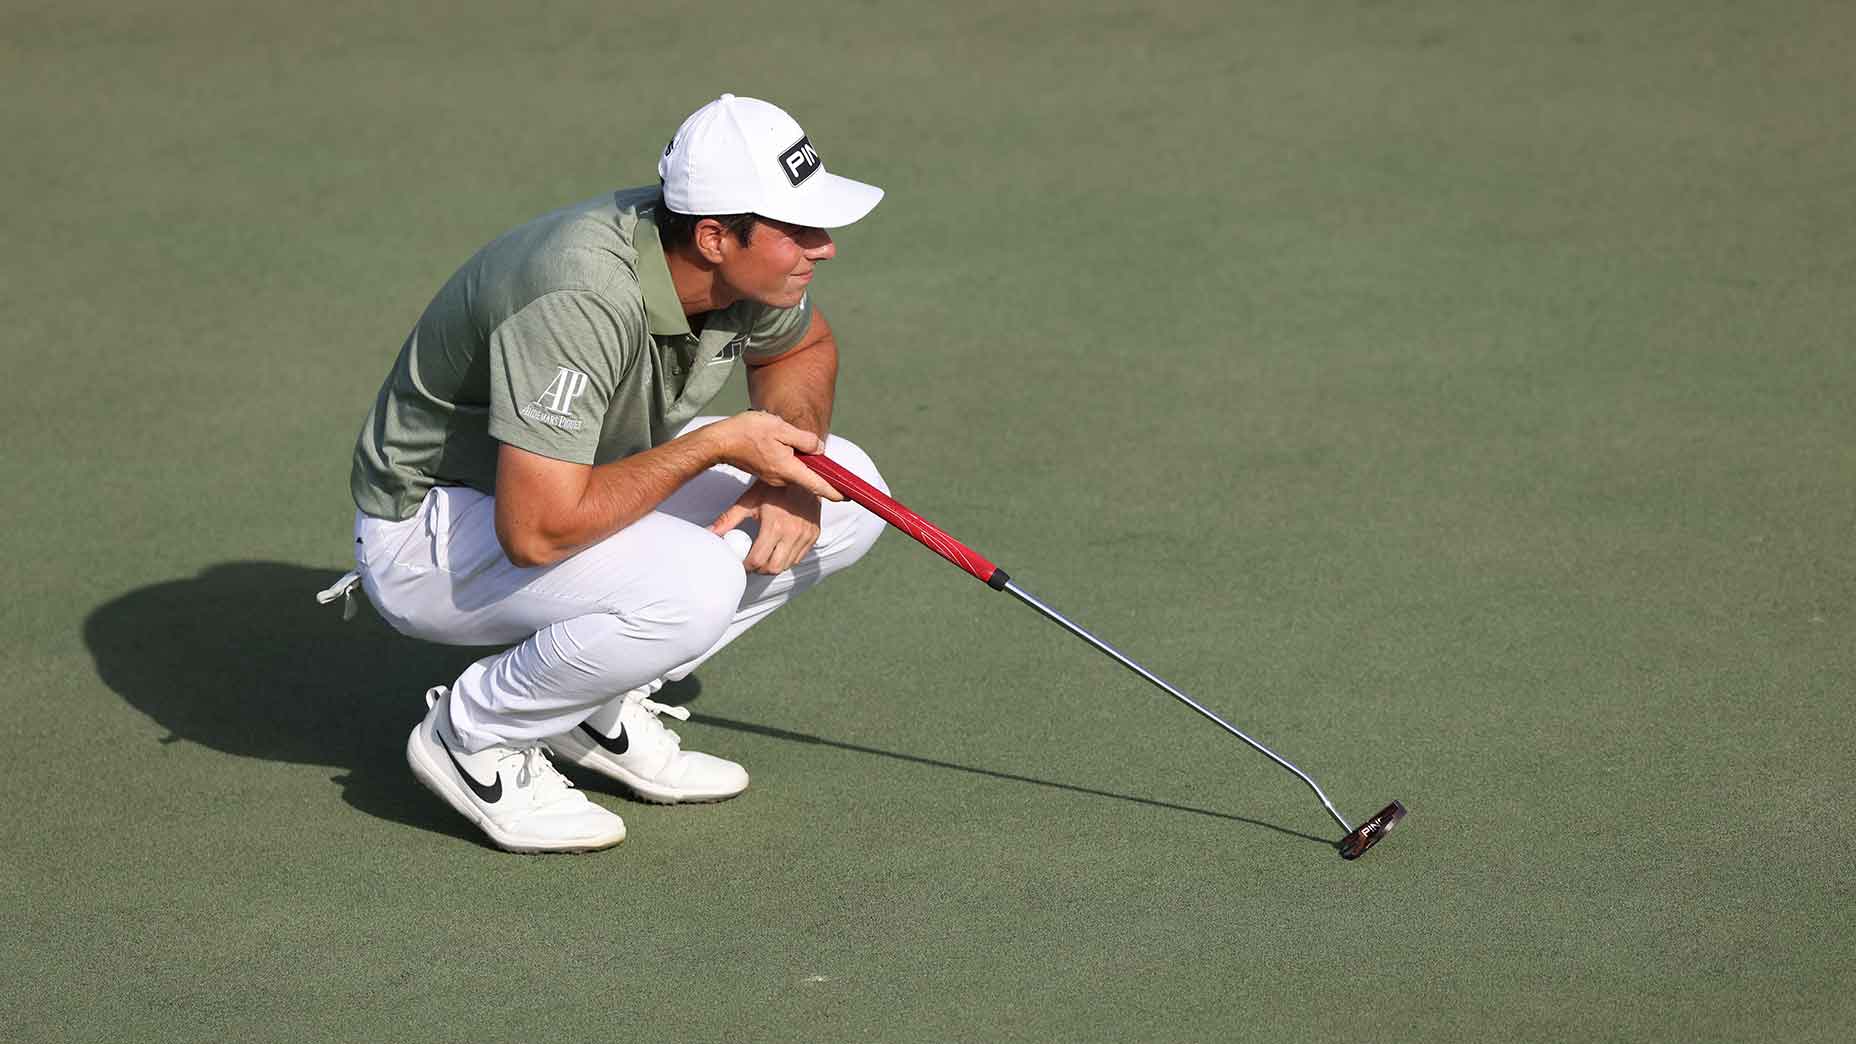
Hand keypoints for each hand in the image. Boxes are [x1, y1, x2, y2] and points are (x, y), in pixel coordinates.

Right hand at [702, 411, 841, 501]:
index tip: (847, 497)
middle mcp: (781, 478)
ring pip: (795, 470)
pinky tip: (779, 444)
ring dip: (799, 460)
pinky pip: (784, 468)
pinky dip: (789, 460)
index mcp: (788, 468)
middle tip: (821, 459)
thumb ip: (803, 440)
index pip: (816, 484)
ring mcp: (772, 477)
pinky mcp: (765, 473)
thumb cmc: (747, 432)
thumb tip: (819, 449)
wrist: (718, 442)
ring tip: (793, 444)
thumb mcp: (780, 428)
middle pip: (806, 475)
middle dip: (816, 468)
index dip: (833, 490)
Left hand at [709, 481, 822, 574]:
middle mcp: (793, 533)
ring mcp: (806, 535)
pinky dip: (787, 558)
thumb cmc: (774, 487)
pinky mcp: (814, 535)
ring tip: (765, 554)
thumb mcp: (749, 500)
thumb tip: (711, 532)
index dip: (746, 566)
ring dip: (774, 565)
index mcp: (774, 525)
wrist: (803, 475)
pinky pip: (799, 557)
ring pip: (787, 565)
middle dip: (760, 569)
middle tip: (752, 562)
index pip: (757, 560)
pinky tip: (779, 548)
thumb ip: (728, 519)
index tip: (741, 562)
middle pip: (773, 568)